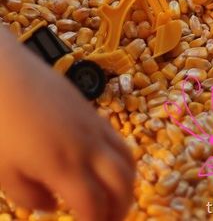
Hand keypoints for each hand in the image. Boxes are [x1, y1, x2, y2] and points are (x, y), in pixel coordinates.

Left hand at [0, 26, 134, 219]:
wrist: (6, 77)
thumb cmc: (0, 127)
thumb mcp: (5, 173)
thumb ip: (30, 197)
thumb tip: (53, 206)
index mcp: (64, 166)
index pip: (93, 206)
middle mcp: (88, 146)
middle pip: (122, 184)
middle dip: (121, 209)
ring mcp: (94, 126)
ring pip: (127, 160)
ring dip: (127, 185)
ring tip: (113, 200)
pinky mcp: (92, 112)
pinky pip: (118, 140)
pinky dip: (121, 161)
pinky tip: (103, 168)